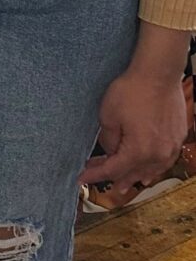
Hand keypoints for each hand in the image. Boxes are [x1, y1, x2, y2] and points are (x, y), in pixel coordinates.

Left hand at [80, 65, 190, 203]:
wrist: (158, 74)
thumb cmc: (132, 91)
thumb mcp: (108, 116)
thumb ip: (108, 140)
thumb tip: (111, 151)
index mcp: (138, 151)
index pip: (113, 170)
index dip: (95, 175)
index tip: (82, 178)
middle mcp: (158, 155)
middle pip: (133, 173)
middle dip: (114, 178)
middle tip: (100, 179)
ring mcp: (170, 147)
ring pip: (151, 170)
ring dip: (135, 177)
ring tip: (124, 185)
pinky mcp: (177, 137)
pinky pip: (164, 161)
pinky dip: (154, 168)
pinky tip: (149, 172)